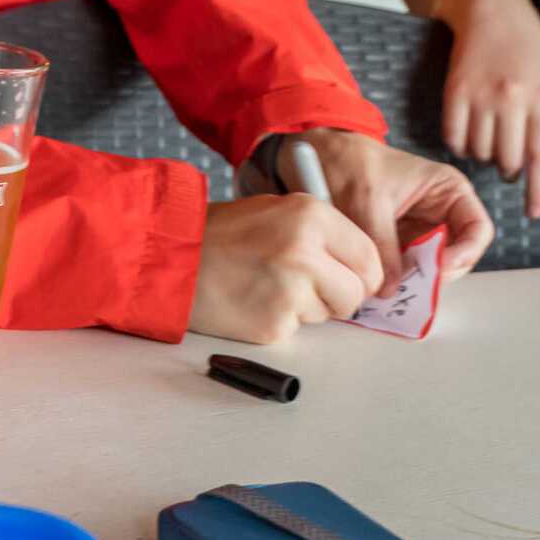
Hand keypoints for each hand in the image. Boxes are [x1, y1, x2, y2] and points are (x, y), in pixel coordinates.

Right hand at [188, 193, 382, 343]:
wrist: (170, 258)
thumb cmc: (221, 234)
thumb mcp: (277, 211)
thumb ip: (323, 233)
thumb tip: (361, 267)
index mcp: (312, 216)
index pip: (368, 257)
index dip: (364, 275)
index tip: (355, 280)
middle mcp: (305, 251)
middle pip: (356, 293)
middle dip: (340, 297)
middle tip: (310, 289)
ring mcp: (290, 291)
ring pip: (328, 314)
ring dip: (306, 308)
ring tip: (268, 286)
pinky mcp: (273, 324)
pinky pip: (296, 329)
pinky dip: (279, 321)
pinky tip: (253, 300)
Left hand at [299, 130, 493, 289]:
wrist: (322, 156)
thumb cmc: (351, 162)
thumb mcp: (368, 203)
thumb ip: (383, 247)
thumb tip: (391, 288)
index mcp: (448, 191)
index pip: (477, 230)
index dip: (464, 254)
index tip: (438, 269)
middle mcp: (440, 214)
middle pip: (457, 257)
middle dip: (436, 274)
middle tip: (409, 286)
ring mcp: (420, 233)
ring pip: (431, 269)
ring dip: (414, 282)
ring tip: (390, 287)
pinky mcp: (399, 246)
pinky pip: (407, 271)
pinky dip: (396, 281)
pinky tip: (379, 283)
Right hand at [440, 0, 539, 218]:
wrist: (490, 7)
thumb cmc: (527, 49)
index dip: (538, 190)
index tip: (534, 211)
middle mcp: (515, 98)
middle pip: (509, 161)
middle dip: (510, 169)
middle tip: (508, 161)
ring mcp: (483, 95)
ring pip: (480, 153)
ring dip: (485, 155)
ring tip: (490, 137)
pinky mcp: (454, 91)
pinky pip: (454, 138)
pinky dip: (461, 144)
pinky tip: (468, 132)